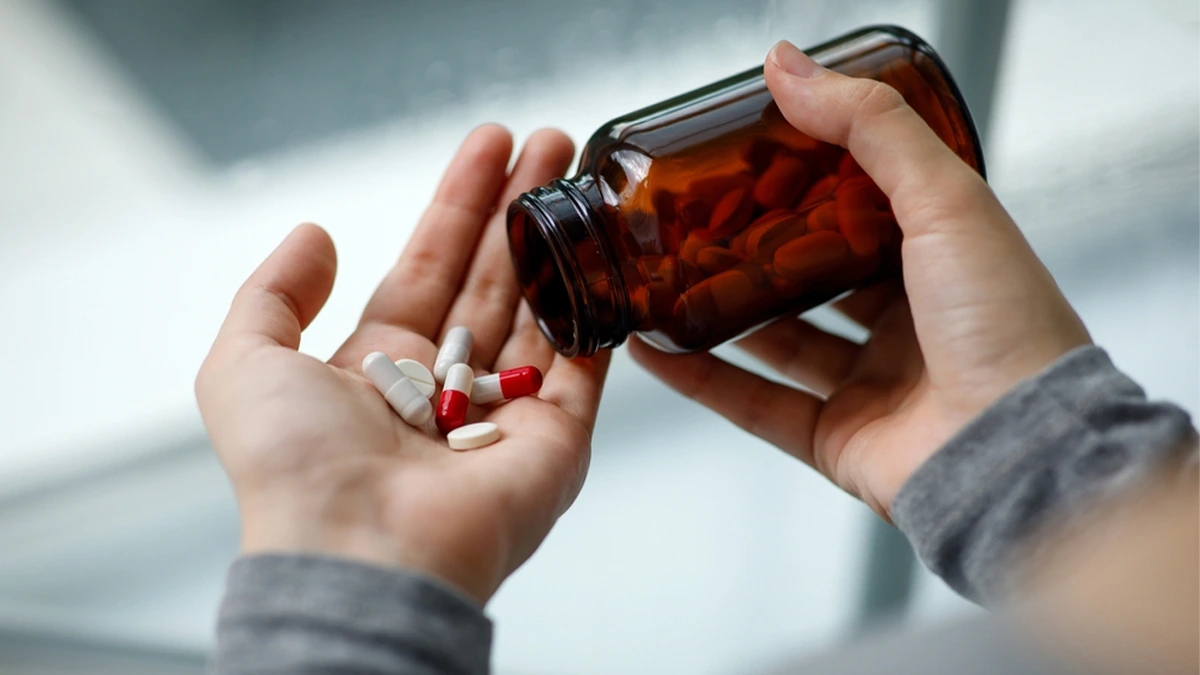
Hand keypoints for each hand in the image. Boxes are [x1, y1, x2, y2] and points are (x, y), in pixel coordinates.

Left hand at [195, 125, 609, 604]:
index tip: (488, 147)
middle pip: (493, 278)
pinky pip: (585, 364)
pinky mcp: (557, 439)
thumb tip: (316, 235)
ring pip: (542, 308)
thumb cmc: (297, 467)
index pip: (429, 267)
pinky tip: (612, 253)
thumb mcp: (245, 364)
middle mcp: (448, 388)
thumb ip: (272, 295)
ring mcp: (507, 411)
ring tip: (586, 175)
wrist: (362, 550)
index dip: (458, 206)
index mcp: (381, 370)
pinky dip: (601, 311)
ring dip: (564, 241)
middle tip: (551, 143)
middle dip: (521, 208)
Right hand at [630, 42, 1091, 518]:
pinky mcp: (836, 438)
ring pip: (779, 342)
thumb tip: (789, 66)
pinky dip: (703, 380)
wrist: (1017, 453)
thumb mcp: (945, 199)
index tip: (753, 154)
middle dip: (756, 249)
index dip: (810, 180)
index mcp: (944, 263)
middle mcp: (908, 324)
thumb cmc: (1008, 330)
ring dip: (721, 312)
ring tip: (665, 280)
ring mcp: (870, 384)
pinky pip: (755, 405)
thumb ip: (869, 127)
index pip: (866, 210)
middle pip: (815, 278)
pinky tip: (658, 351)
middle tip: (700, 218)